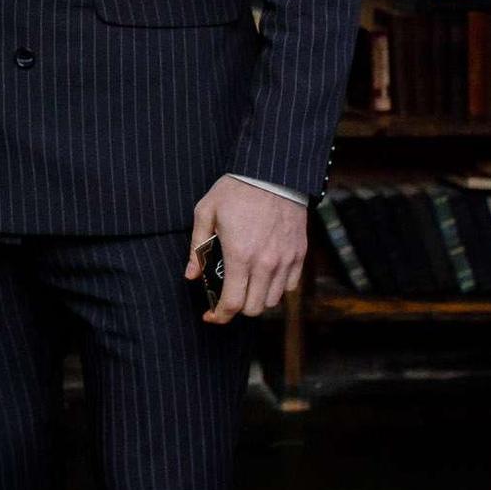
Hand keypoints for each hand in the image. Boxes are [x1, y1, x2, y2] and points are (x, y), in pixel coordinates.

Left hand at [187, 175, 306, 323]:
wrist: (273, 174)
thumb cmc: (235, 191)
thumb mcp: (206, 212)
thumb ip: (197, 247)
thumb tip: (191, 275)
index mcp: (240, 255)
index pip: (232, 303)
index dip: (220, 315)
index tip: (211, 316)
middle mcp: (265, 263)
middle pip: (254, 308)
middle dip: (237, 308)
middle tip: (227, 298)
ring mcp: (285, 260)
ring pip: (272, 300)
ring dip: (256, 299)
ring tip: (245, 286)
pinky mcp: (299, 254)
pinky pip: (290, 286)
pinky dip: (276, 288)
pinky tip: (264, 276)